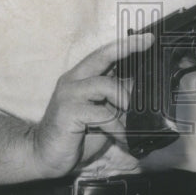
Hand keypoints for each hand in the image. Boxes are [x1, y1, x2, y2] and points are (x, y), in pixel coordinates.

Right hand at [31, 33, 153, 176]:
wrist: (46, 156)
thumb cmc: (76, 134)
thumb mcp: (103, 113)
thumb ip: (117, 98)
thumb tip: (141, 86)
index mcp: (81, 77)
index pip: (104, 54)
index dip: (126, 44)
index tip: (148, 38)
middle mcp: (73, 80)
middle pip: (102, 56)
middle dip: (127, 47)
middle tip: (147, 43)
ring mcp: (69, 94)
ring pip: (106, 85)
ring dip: (125, 101)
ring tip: (132, 119)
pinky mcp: (68, 111)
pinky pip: (102, 114)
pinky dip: (116, 126)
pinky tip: (122, 137)